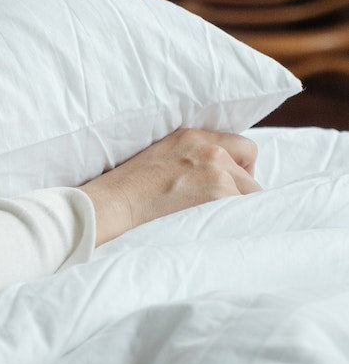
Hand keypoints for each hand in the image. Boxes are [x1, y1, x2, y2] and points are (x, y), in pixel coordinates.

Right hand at [79, 129, 261, 244]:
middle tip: (217, 208)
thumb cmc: (128, 189)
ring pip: (250, 193)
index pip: (240, 147)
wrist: (114, 203)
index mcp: (193, 137)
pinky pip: (244, 210)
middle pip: (249, 169)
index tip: (225, 185)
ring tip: (212, 220)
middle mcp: (210, 149)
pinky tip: (213, 226)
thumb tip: (211, 176)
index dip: (237, 168)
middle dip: (239, 189)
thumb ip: (190, 158)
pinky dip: (232, 220)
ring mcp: (217, 172)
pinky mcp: (219, 194)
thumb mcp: (160, 157)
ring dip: (235, 207)